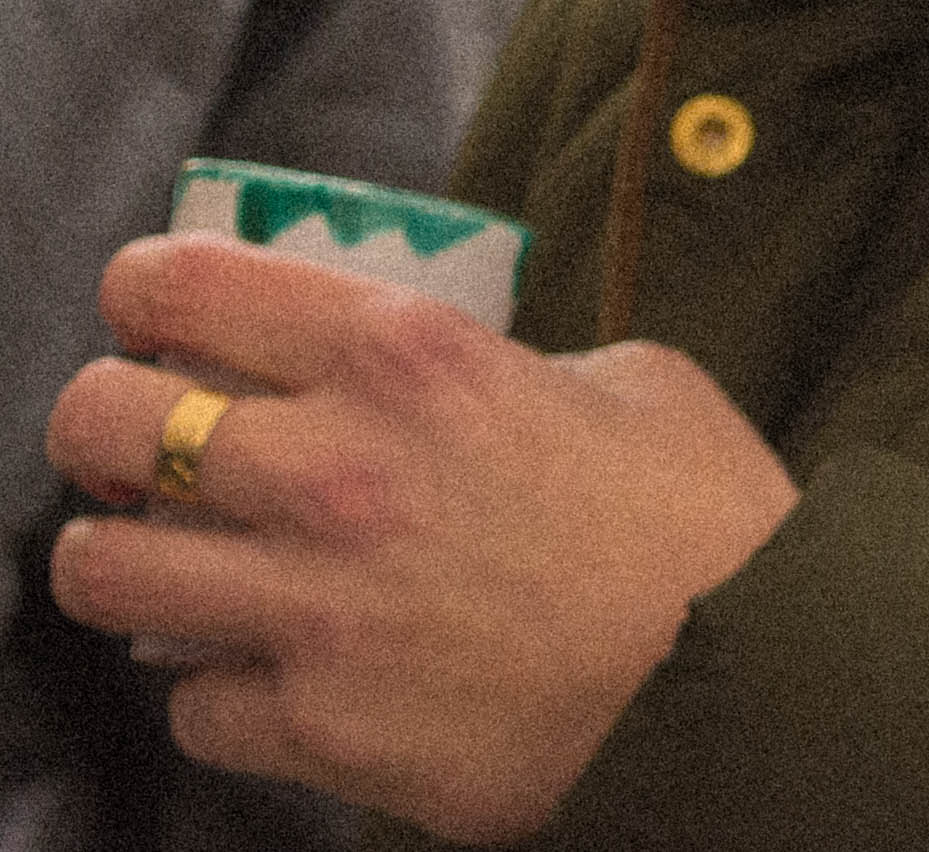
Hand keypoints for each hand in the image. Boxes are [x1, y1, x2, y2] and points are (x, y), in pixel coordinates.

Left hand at [43, 233, 798, 842]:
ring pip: (102, 573)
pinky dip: (221, 690)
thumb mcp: (633, 383)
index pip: (193, 286)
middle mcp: (333, 468)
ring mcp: (310, 604)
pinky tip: (270, 676)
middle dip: (99, 424)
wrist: (748, 681)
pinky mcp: (314, 723)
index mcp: (408, 357)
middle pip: (102, 422)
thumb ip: (511, 371)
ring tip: (171, 568)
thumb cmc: (709, 522)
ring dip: (124, 562)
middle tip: (137, 446)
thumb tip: (460, 395)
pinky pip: (193, 706)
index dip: (147, 290)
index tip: (150, 309)